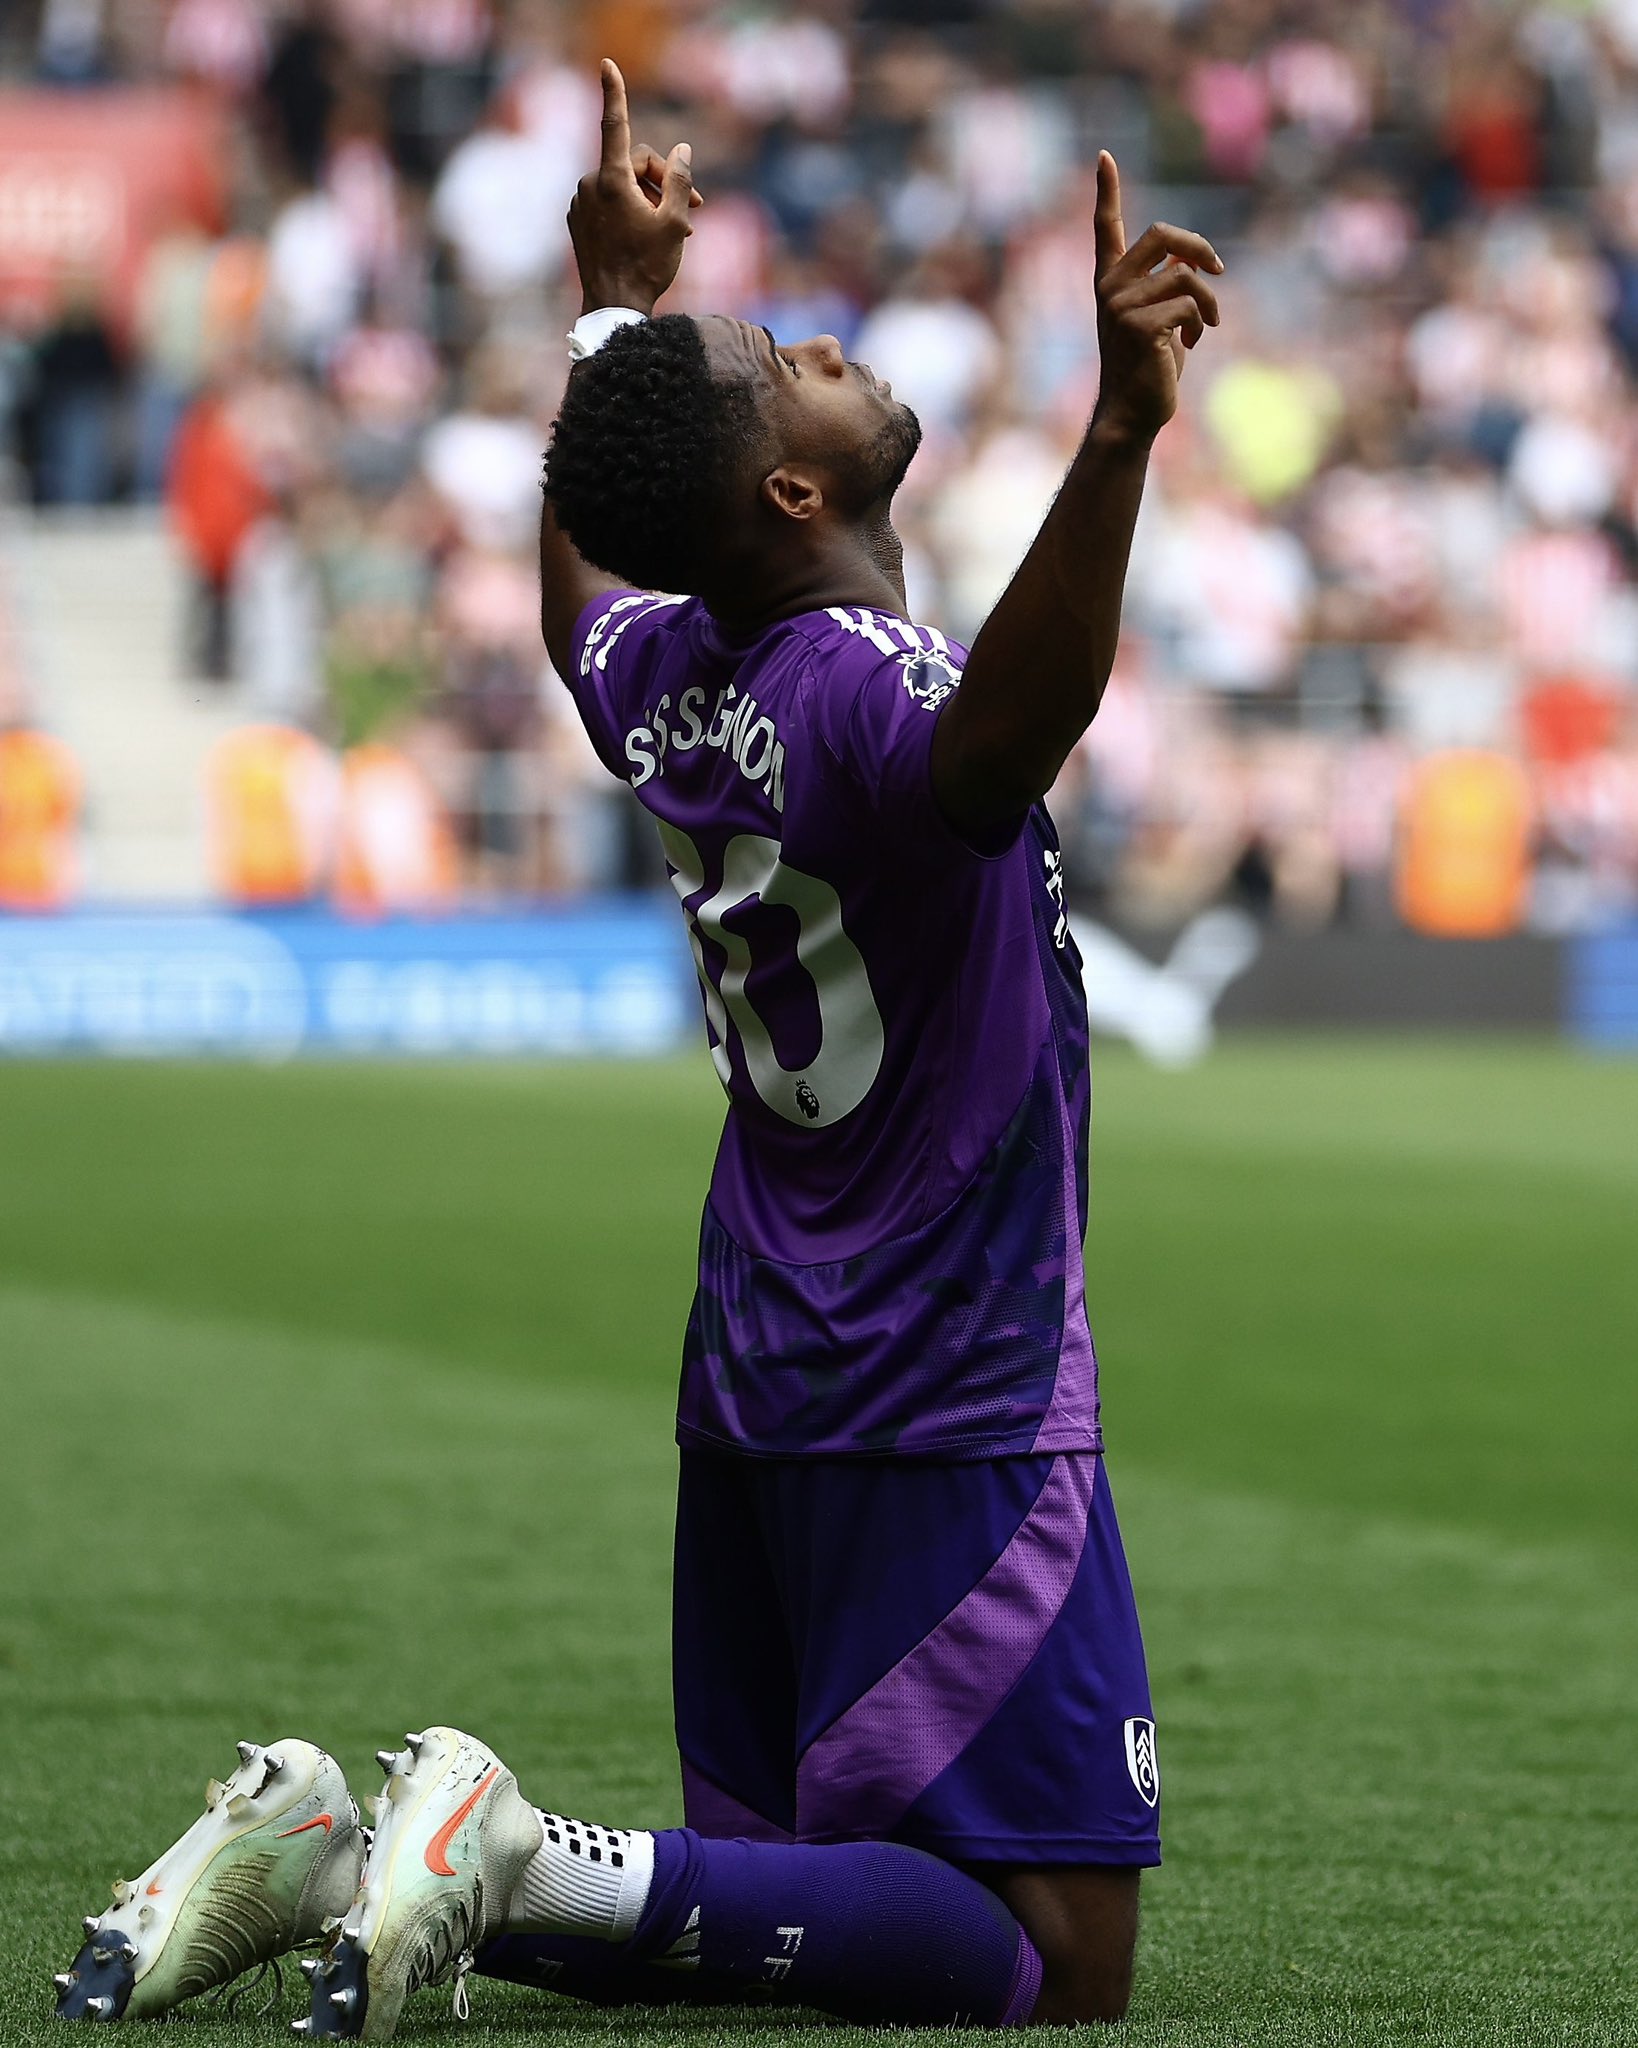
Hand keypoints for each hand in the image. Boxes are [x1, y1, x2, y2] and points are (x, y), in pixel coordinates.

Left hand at [569, 59, 701, 317]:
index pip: (615, 125)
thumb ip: (679, 180)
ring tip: (673, 231)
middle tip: (693, 212)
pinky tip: (645, 236)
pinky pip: (607, 202)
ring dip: (649, 200)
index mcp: (612, 181)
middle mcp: (591, 185)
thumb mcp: (674, 222)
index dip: (614, 93)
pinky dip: (629, 211)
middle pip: (633, 164)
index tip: (607, 65)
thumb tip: (682, 151)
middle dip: (662, 182)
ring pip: (622, 185)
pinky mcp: (577, 220)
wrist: (613, 307)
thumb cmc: (646, 267)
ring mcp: (580, 203)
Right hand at [1091, 152, 1222, 442]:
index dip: (1106, 191)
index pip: (1106, 229)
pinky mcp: (1138, 326)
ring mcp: (1121, 306)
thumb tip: (1193, 262)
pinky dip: (1200, 322)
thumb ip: (1170, 283)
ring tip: (1206, 326)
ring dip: (1208, 301)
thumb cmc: (1149, 367)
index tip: (1105, 156)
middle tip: (1217, 269)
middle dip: (1197, 246)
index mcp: (1111, 282)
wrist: (1134, 412)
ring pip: (1185, 276)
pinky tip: (1192, 344)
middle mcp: (1110, 288)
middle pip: (1161, 235)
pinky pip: (1188, 303)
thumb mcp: (1162, 316)